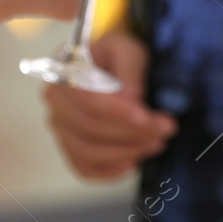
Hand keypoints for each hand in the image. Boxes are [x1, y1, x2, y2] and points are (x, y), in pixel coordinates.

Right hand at [44, 28, 175, 179]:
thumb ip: (129, 69)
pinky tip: (134, 162)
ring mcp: (60, 127)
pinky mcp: (70, 147)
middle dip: (131, 133)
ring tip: (157, 143)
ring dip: (125, 152)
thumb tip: (130, 98)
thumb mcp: (129, 50)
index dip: (118, 113)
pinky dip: (109, 172)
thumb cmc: (117, 56)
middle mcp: (55, 102)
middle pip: (89, 128)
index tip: (147, 118)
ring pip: (87, 151)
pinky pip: (84, 168)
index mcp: (64, 71)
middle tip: (166, 128)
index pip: (88, 100)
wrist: (110, 67)